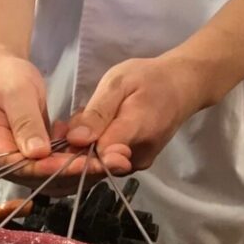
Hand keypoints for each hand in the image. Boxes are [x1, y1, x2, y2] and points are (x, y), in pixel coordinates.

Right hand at [0, 52, 123, 194]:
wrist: (3, 74)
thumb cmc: (6, 78)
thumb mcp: (16, 93)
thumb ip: (25, 122)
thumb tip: (38, 153)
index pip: (19, 165)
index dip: (50, 169)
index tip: (80, 164)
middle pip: (36, 177)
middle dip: (71, 171)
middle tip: (105, 163)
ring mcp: (14, 163)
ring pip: (48, 178)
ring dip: (78, 170)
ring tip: (105, 157)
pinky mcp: (30, 161)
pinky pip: (53, 168)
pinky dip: (74, 162)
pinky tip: (88, 148)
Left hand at [65, 54, 212, 172]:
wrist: (182, 87)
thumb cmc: (149, 79)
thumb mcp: (119, 83)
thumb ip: (98, 113)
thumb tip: (76, 139)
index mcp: (136, 131)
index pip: (100, 157)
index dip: (74, 150)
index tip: (62, 131)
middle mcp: (137, 156)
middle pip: (94, 164)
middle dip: (73, 146)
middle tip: (67, 121)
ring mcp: (136, 163)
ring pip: (97, 164)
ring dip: (81, 146)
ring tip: (82, 119)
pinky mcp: (133, 164)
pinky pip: (105, 162)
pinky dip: (91, 148)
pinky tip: (90, 128)